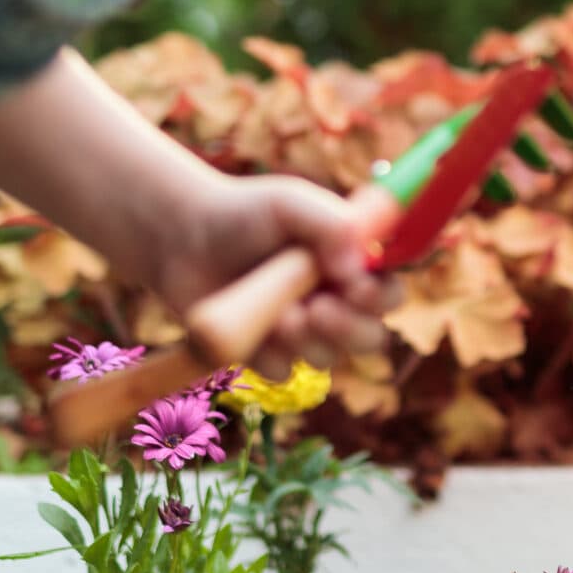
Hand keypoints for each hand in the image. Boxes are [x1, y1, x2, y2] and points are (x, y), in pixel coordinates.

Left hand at [153, 172, 396, 375]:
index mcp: (351, 266)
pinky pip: (281, 370)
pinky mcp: (266, 355)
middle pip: (370, 338)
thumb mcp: (289, 202)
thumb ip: (330, 224)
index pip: (389, 292)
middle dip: (350, 330)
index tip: (354, 287)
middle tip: (318, 310)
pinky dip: (267, 352)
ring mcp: (301, 333)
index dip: (381, 297)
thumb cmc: (244, 212)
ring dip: (304, 339)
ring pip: (326, 358)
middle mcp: (334, 303)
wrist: (183, 237)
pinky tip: (246, 324)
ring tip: (275, 313)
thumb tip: (356, 267)